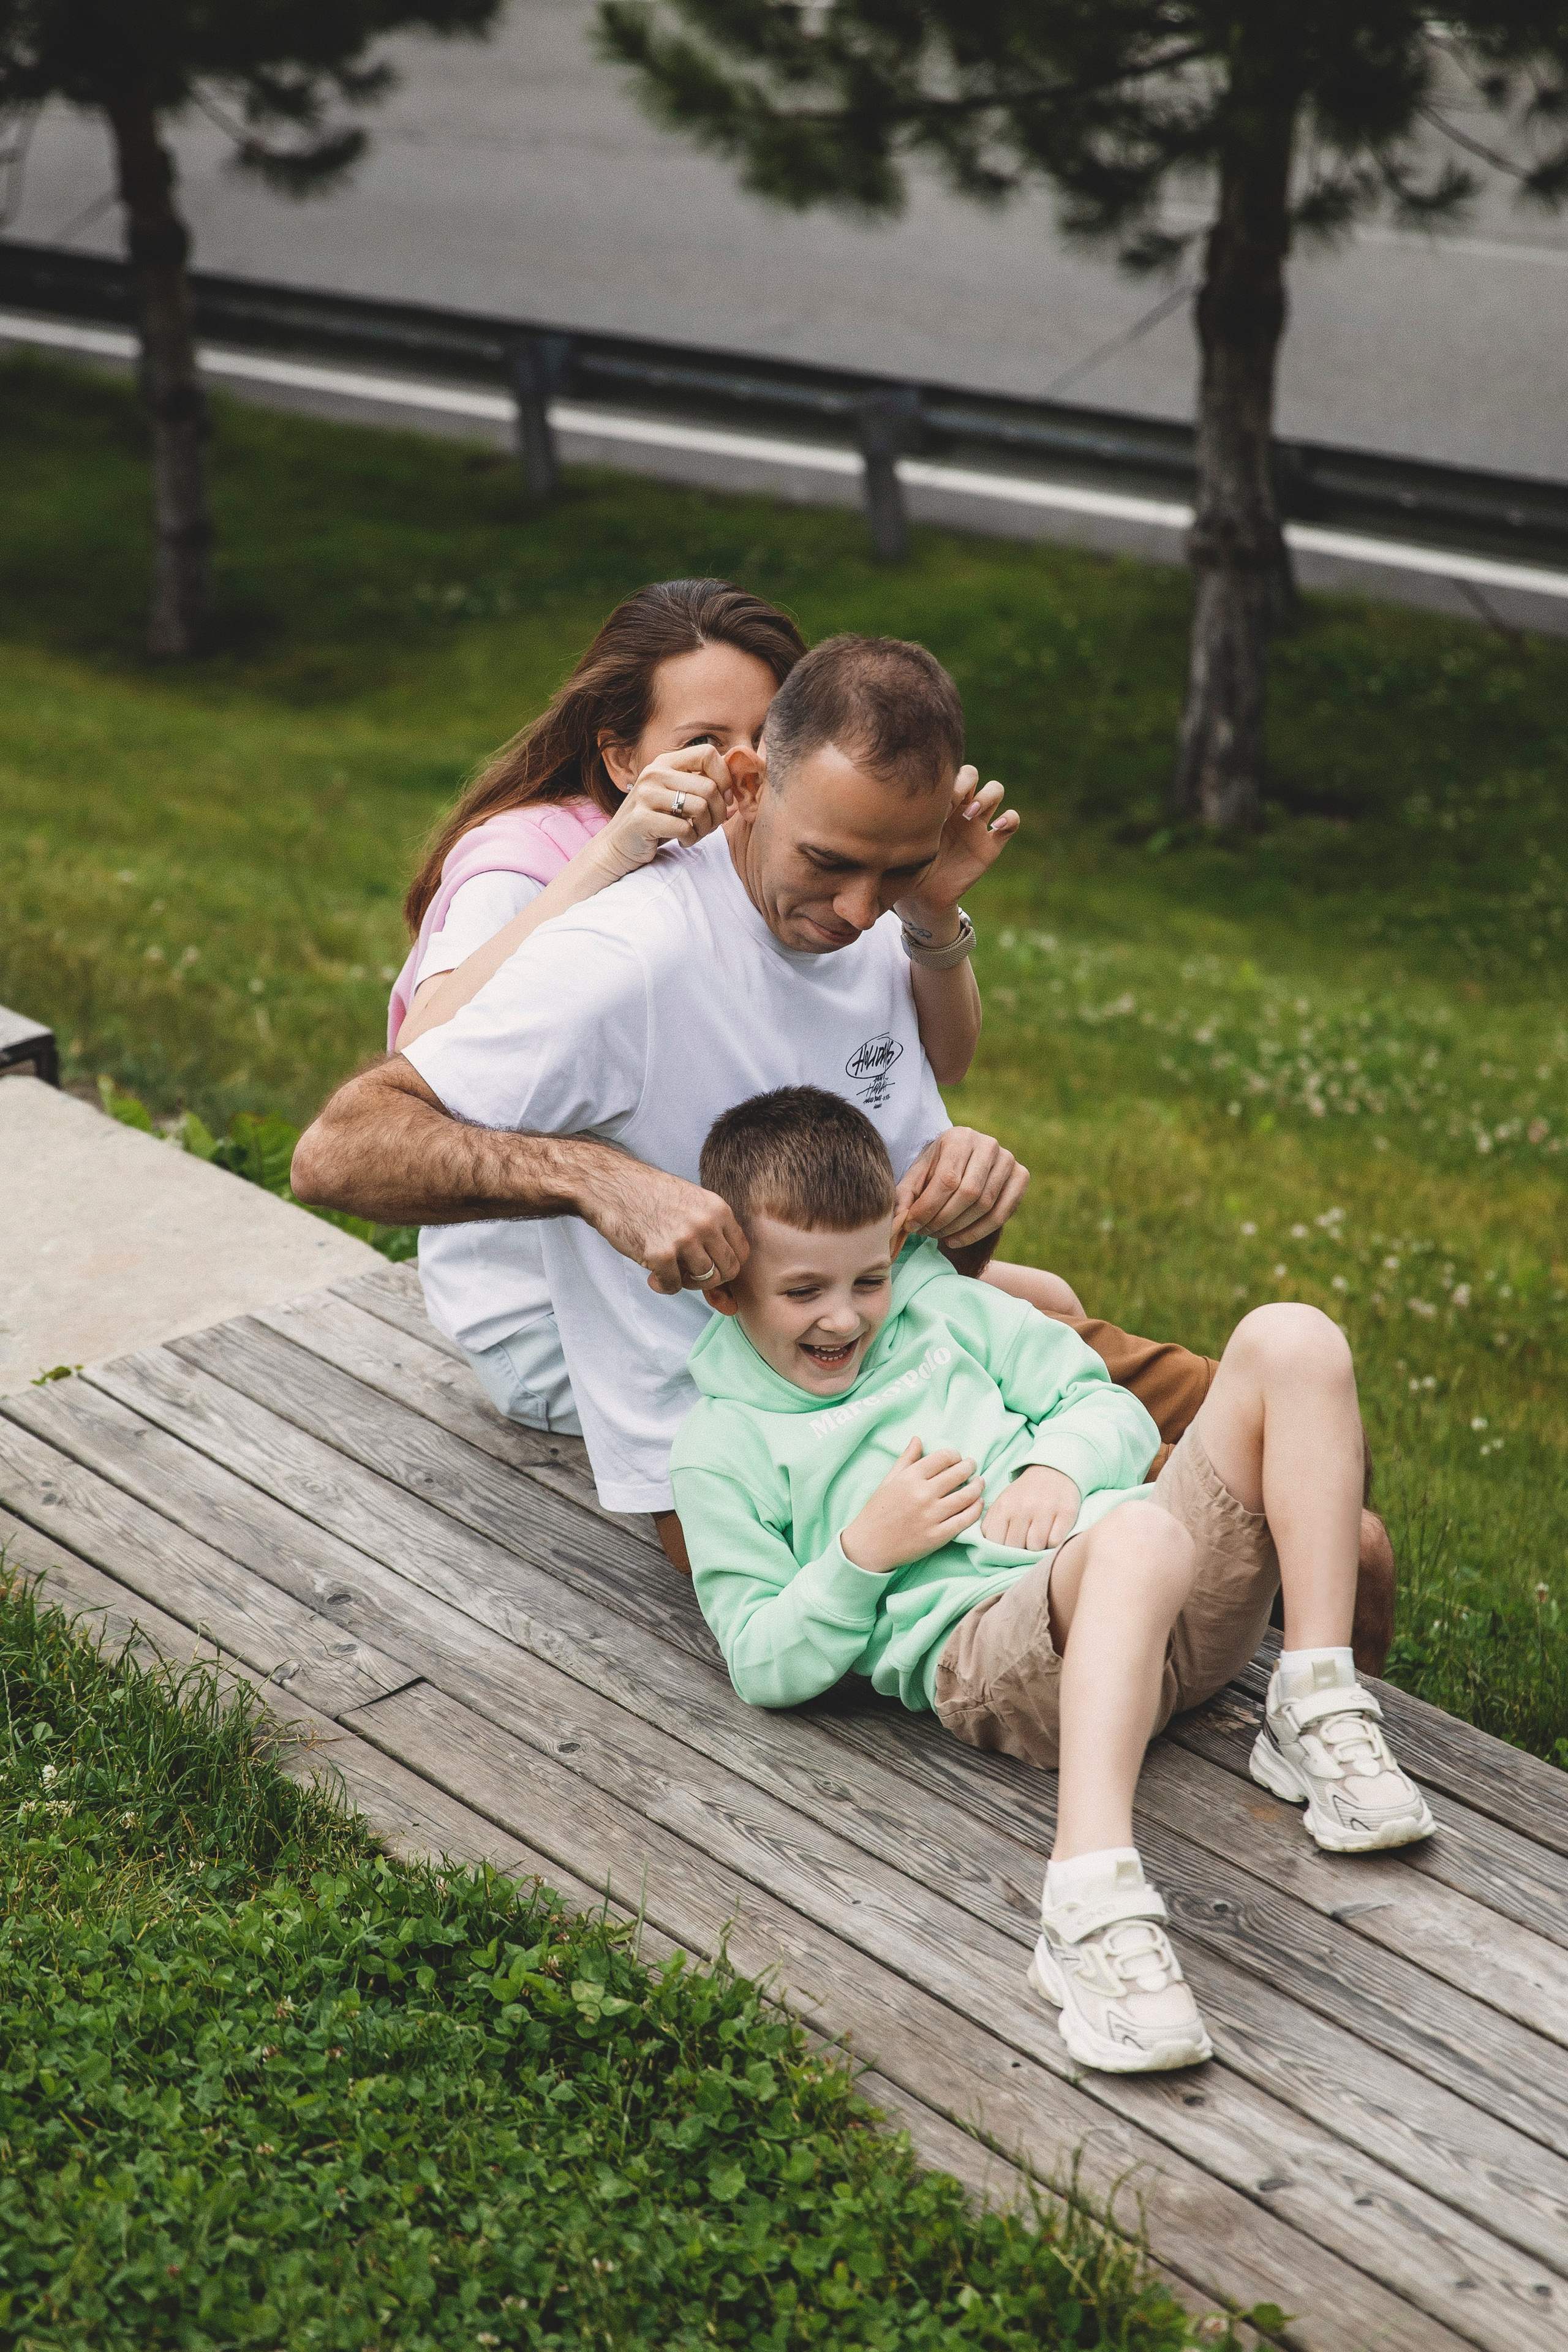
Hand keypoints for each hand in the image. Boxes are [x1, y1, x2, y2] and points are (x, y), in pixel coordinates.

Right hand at [575, 1153, 747, 1295]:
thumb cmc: (648, 1197)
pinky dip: (663, 1286)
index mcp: (717, 1209)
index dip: (726, 1266)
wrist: (610, 1185)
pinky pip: (674, 1286)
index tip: (708, 1266)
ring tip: (669, 1271)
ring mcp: (685, 1239)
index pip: (741, 1252)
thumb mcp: (689, 1207)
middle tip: (688, 1273)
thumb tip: (728, 1297)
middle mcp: (707, 1223)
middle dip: (710, 1279)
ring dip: (686, 1282)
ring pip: (705, 1280)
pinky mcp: (661, 1254)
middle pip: (729, 1271)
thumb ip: (710, 1239)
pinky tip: (652, 1275)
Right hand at [597, 745, 733, 879]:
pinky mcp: (641, 819)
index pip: (708, 753)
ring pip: (700, 807)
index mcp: (665, 762)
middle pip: (709, 787)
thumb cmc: (656, 822)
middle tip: (710, 825)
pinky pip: (685, 828)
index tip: (724, 798)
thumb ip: (700, 785)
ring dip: (705, 828)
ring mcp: (645, 794)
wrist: (618, 846)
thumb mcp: (677, 796)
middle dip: (719, 812)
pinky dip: (691, 839)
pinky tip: (683, 841)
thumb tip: (737, 783)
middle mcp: (654, 773)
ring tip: (695, 834)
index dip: (724, 777)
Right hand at [841, 1437, 985, 1574]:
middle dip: (969, 1466)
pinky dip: (976, 1509)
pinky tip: (979, 1503)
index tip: (957, 1457)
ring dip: (978, 1486)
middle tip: (973, 1465)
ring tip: (980, 1482)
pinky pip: (965, 1520)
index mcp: (909, 1478)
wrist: (869, 1546)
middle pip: (957, 1474)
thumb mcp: (888, 1481)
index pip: (942, 1458)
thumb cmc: (877, 1511)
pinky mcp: (938, 1536)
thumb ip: (906, 1459)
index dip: (954, 1455)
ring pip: (966, 1496)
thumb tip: (918, 1439)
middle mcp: (922, 1495)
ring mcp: (931, 1516)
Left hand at [893, 765, 1018, 938]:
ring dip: (986, 797)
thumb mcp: (892, 844)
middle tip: (949, 804)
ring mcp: (976, 824)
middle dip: (964, 783)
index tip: (928, 801)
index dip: (943, 780)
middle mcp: (958, 807)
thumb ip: (885, 829)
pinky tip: (995, 827)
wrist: (919, 897)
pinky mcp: (990, 844)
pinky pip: (1011, 822)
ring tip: (969, 816)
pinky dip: (1010, 818)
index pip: (948, 772)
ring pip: (995, 790)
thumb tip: (858, 820)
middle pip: (973, 774)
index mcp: (937, 802)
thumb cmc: (902, 867)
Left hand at [895, 1128, 1028, 1249]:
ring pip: (985, 1205)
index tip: (912, 1225)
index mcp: (960, 1137)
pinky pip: (1002, 1214)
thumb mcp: (918, 1174)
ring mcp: (1009, 1160)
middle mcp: (988, 1145)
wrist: (965, 1157)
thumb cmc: (937, 1167)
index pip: (947, 1179)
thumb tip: (898, 1224)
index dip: (928, 1207)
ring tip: (938, 1235)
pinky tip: (955, 1240)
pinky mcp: (1021, 1177)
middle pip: (968, 1194)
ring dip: (958, 1228)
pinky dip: (977, 1233)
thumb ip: (905, 1195)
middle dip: (943, 1220)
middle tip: (925, 1233)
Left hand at [981, 1465, 1080, 1550]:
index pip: (996, 1542)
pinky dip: (1054, 1543)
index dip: (1001, 1550)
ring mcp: (1045, 1509)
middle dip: (1020, 1549)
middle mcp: (1023, 1507)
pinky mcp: (1066, 1512)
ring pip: (1036, 1546)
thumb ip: (992, 1525)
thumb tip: (988, 1550)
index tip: (1009, 1545)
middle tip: (1026, 1541)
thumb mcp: (1002, 1503)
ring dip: (1038, 1548)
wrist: (1053, 1471)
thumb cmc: (1024, 1494)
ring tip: (1039, 1537)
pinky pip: (1056, 1541)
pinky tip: (1053, 1533)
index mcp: (1004, 1506)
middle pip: (1016, 1547)